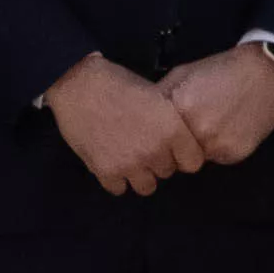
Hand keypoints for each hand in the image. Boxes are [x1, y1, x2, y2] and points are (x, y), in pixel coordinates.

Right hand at [42, 56, 197, 198]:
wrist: (80, 85)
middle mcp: (155, 151)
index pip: (193, 163)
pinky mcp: (106, 172)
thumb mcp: (157, 95)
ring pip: (146, 187)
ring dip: (140, 175)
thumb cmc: (119, 83)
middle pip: (167, 173)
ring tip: (130, 158)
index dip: (184, 156)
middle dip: (158, 162)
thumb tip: (177, 139)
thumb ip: (170, 122)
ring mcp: (130, 164)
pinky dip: (116, 178)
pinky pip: (119, 189)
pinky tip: (111, 161)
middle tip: (145, 147)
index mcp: (173, 130)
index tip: (175, 150)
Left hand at [160, 48, 273, 169]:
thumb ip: (163, 95)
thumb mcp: (184, 73)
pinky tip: (230, 127)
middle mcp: (198, 132)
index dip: (162, 135)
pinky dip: (221, 147)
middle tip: (193, 126)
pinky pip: (219, 158)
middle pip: (176, 152)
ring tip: (214, 123)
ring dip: (201, 146)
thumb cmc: (222, 69)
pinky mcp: (236, 154)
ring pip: (198, 158)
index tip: (168, 129)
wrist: (266, 70)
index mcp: (181, 110)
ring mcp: (218, 145)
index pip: (158, 138)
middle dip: (180, 143)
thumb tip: (144, 113)